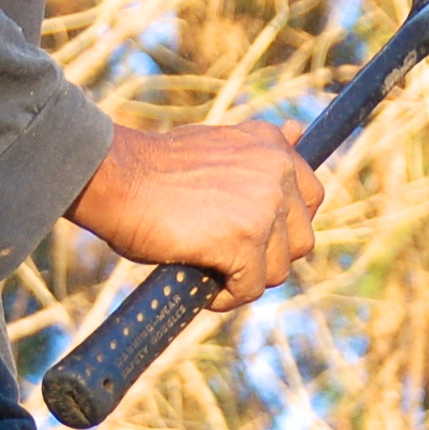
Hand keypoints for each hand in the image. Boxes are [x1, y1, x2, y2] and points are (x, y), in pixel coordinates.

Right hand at [68, 122, 321, 309]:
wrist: (117, 179)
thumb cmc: (154, 168)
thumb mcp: (219, 145)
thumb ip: (260, 151)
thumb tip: (298, 131)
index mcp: (271, 145)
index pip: (311, 197)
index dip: (286, 226)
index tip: (255, 236)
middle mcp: (277, 171)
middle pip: (300, 240)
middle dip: (268, 257)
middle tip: (228, 258)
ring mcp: (264, 207)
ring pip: (277, 269)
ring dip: (246, 279)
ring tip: (210, 270)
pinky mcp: (245, 241)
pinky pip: (250, 288)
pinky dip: (226, 297)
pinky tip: (203, 286)